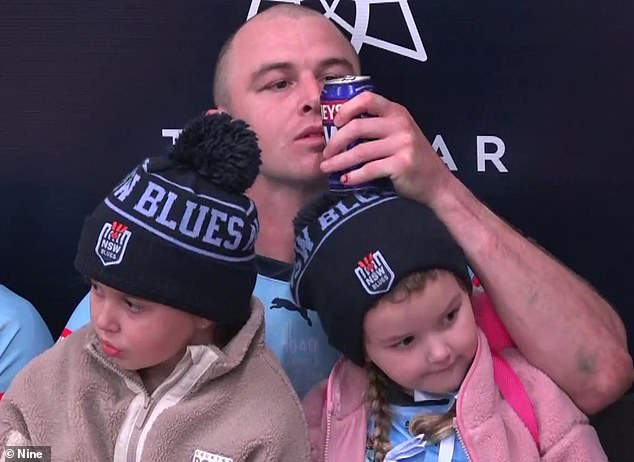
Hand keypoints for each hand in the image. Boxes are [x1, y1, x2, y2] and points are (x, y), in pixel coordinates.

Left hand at [320, 92, 451, 204]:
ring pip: (359, 151)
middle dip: (335, 141)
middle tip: (326, 153)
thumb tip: (340, 130)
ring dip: (338, 161)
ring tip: (327, 168)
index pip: (367, 99)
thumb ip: (377, 127)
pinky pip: (369, 169)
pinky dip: (353, 176)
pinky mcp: (401, 164)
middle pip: (357, 127)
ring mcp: (402, 144)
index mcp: (397, 112)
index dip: (346, 109)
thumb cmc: (412, 158)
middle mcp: (400, 125)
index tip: (334, 123)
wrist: (437, 182)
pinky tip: (344, 180)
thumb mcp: (399, 133)